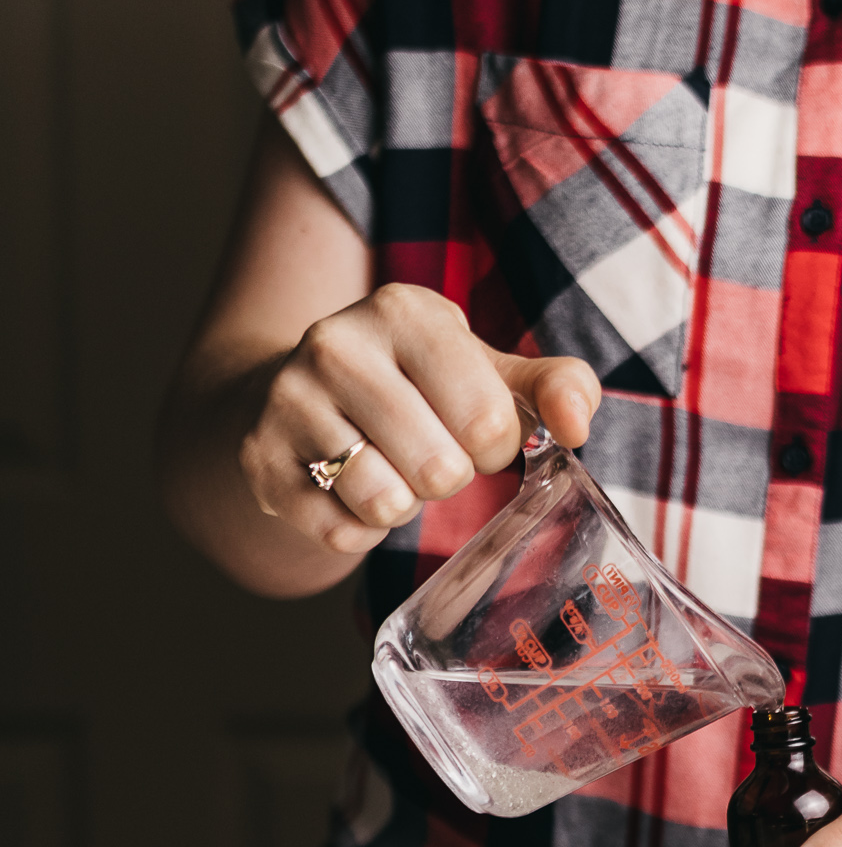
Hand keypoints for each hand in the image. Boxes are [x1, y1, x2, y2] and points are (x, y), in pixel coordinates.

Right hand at [237, 282, 601, 556]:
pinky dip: (359, 530)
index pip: (488, 419)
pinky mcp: (260, 462)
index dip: (495, 446)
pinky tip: (347, 488)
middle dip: (447, 478)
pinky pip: (342, 534)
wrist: (291, 396)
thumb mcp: (485, 371)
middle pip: (439, 470)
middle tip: (426, 452)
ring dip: (402, 506)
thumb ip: (553, 388)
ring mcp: (288, 402)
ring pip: (385, 504)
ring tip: (386, 466)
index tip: (472, 429)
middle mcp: (336, 345)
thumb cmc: (414, 387)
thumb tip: (576, 423)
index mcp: (404, 312)